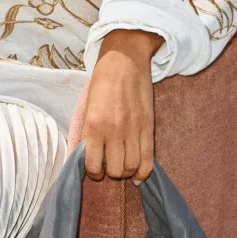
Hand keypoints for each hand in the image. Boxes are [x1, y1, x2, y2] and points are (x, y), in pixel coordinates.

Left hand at [82, 29, 163, 183]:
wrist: (124, 61)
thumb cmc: (101, 83)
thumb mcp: (88, 108)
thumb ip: (90, 133)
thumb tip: (91, 156)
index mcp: (94, 126)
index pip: (93, 165)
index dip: (94, 173)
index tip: (95, 170)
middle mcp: (114, 131)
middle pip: (116, 170)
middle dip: (112, 173)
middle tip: (110, 166)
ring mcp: (133, 130)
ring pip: (132, 167)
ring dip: (127, 172)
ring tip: (124, 166)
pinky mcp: (148, 127)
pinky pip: (148, 158)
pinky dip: (144, 172)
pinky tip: (139, 176)